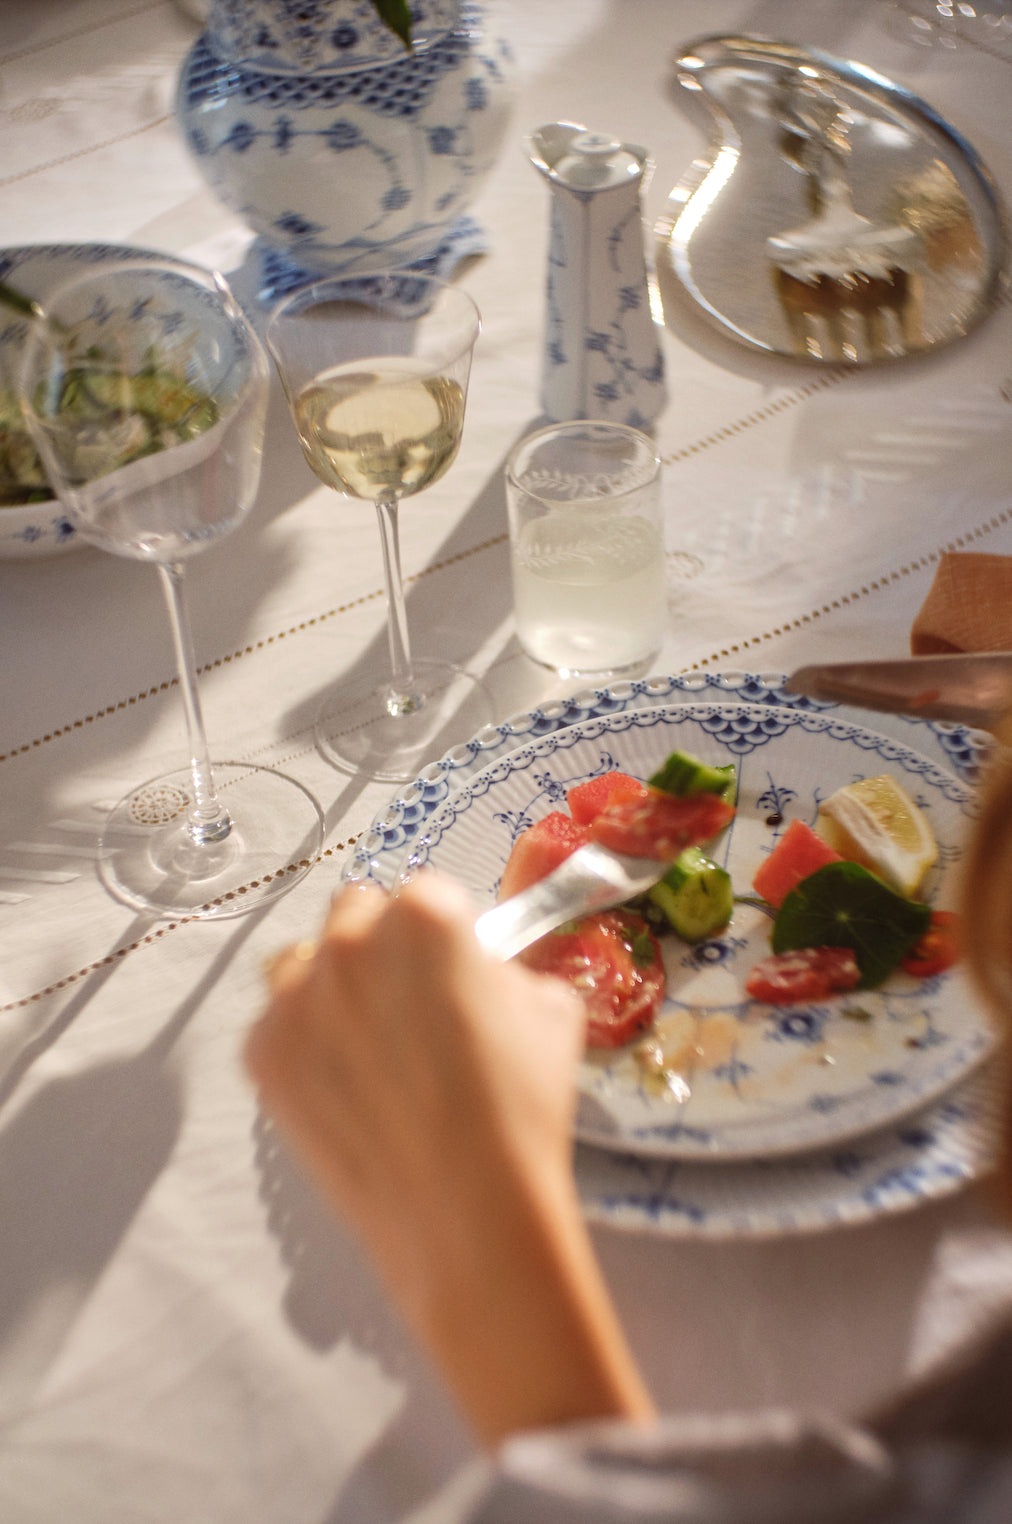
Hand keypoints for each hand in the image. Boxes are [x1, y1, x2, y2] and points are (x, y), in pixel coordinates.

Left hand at [245, 872, 652, 1443]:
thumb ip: (510, 967)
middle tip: (412, 1009)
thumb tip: (484, 970)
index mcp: (426, 914)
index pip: (428, 893)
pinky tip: (348, 1090)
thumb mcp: (551, 1011)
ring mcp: (296, 998)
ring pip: (303, 962)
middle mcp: (350, 941)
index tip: (455, 972)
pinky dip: (305, 1047)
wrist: (468, 1216)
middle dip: (383, 948)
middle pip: (357, 914)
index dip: (447, 936)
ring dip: (330, 986)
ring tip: (370, 1048)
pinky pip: (277, 1025)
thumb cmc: (522, 1110)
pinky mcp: (262, 1054)